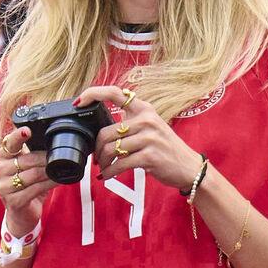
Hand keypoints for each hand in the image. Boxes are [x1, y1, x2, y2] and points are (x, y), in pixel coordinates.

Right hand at [0, 124, 54, 236]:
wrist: (22, 214)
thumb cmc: (28, 187)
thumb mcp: (29, 167)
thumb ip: (34, 153)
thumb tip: (54, 141)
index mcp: (2, 158)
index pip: (8, 143)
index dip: (17, 136)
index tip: (27, 131)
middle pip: (25, 160)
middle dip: (45, 159)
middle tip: (59, 157)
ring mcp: (3, 187)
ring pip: (31, 175)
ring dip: (49, 172)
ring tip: (60, 169)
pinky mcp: (12, 201)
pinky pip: (34, 189)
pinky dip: (49, 184)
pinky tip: (58, 181)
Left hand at [81, 85, 200, 190]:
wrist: (188, 167)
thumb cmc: (164, 148)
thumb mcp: (149, 127)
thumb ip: (128, 123)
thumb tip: (98, 133)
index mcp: (144, 109)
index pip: (114, 92)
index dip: (93, 93)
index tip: (78, 102)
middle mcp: (147, 120)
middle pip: (105, 133)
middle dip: (96, 149)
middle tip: (97, 159)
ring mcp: (149, 138)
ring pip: (110, 149)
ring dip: (102, 163)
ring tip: (103, 168)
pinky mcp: (150, 156)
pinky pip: (119, 164)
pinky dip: (109, 172)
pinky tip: (107, 175)